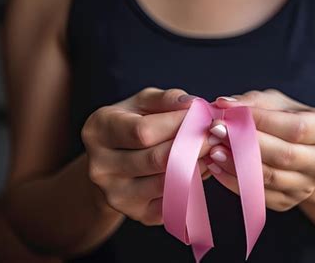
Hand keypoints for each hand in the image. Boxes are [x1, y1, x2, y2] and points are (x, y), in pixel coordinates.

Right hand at [81, 87, 213, 224]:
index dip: (178, 123)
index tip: (202, 115)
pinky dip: (194, 183)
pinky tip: (201, 167)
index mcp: (98, 131)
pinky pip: (175, 201)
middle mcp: (101, 167)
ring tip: (211, 148)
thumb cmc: (131, 124)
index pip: (143, 132)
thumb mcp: (142, 104)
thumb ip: (165, 99)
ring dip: (197, 164)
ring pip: (168, 182)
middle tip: (216, 133)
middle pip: (157, 160)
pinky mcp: (138, 214)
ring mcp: (117, 195)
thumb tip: (192, 105)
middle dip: (193, 143)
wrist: (113, 163)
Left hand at [203, 89, 314, 211]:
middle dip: (246, 143)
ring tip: (213, 150)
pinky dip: (234, 182)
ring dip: (236, 164)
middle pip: (284, 156)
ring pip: (269, 178)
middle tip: (215, 132)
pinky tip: (217, 168)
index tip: (228, 115)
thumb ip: (253, 102)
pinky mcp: (288, 202)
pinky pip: (258, 195)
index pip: (295, 128)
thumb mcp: (276, 104)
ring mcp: (307, 186)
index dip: (261, 122)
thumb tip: (224, 104)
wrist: (301, 154)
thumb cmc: (286, 121)